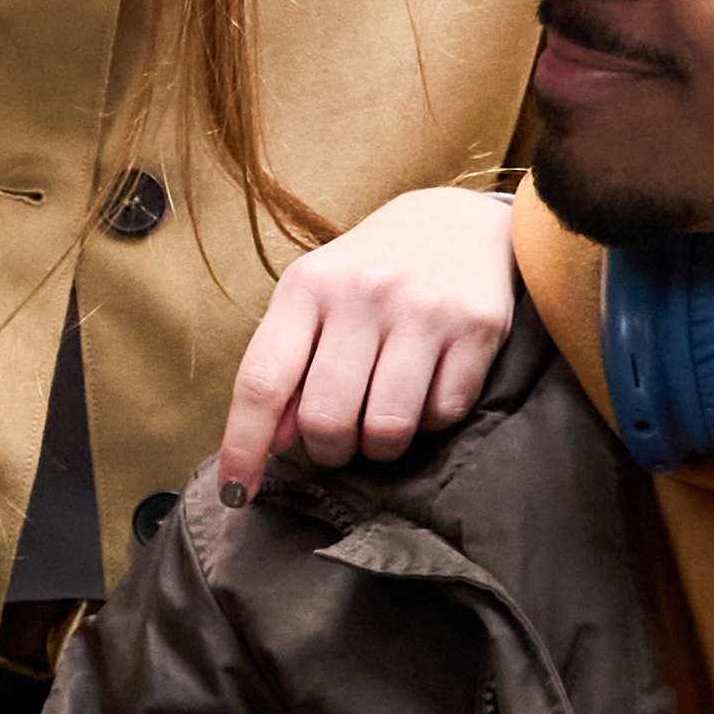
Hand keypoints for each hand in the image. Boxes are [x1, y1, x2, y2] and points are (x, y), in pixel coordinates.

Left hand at [211, 184, 522, 502]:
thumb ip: (286, 367)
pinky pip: (444, 414)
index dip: (244, 447)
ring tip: (380, 424)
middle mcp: (363, 294)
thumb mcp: (313, 300)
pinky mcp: (478, 327)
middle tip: (337, 441)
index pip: (262, 382)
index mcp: (307, 287)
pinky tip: (425, 393)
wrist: (457, 220)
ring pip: (387, 428)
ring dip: (379, 447)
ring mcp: (423, 310)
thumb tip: (271, 443)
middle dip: (328, 450)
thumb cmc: (369, 272)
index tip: (236, 493)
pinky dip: (430, 422)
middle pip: (326, 418)